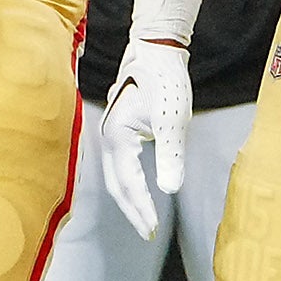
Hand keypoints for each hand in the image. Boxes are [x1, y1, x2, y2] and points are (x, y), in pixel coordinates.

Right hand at [98, 0, 196, 235]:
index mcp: (117, 138)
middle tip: (147, 231)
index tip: (153, 230)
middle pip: (116, 185)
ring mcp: (111, 133)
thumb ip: (170, 156)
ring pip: (116, 175)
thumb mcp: (172, 120)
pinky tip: (141, 188)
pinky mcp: (119, 128)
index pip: (128, 185)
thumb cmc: (164, 81)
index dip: (141, 209)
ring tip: (143, 216)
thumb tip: (170, 190)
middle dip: (132, 210)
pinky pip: (120, 164)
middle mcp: (108, 138)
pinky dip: (128, 182)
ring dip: (129, 198)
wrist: (155, 49)